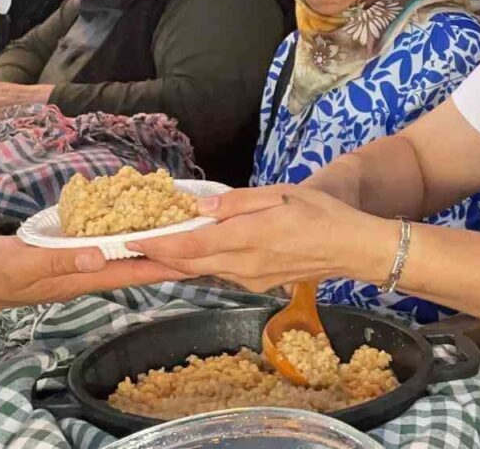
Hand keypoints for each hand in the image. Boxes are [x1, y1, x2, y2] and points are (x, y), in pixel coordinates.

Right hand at [0, 236, 187, 317]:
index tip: (197, 255)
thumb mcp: (23, 265)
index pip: (133, 272)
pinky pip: (104, 244)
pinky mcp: (67, 253)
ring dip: (150, 244)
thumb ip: (59, 260)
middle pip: (136, 265)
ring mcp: (78, 265)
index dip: (165, 264)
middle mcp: (87, 274)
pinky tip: (134, 223)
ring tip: (180, 230)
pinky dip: (122, 234)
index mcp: (82, 278)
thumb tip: (99, 256)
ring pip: (123, 255)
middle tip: (201, 238)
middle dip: (167, 253)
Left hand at [130, 185, 394, 293]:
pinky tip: (192, 253)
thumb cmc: (320, 214)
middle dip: (157, 258)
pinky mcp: (258, 285)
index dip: (158, 246)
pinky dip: (201, 264)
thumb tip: (199, 208)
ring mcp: (251, 280)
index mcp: (248, 239)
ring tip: (153, 247)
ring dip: (177, 262)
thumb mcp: (279, 194)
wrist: (351, 248)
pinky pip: (221, 274)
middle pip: (190, 266)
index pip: (191, 247)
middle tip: (128, 248)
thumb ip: (236, 202)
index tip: (131, 241)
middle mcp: (244, 266)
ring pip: (204, 272)